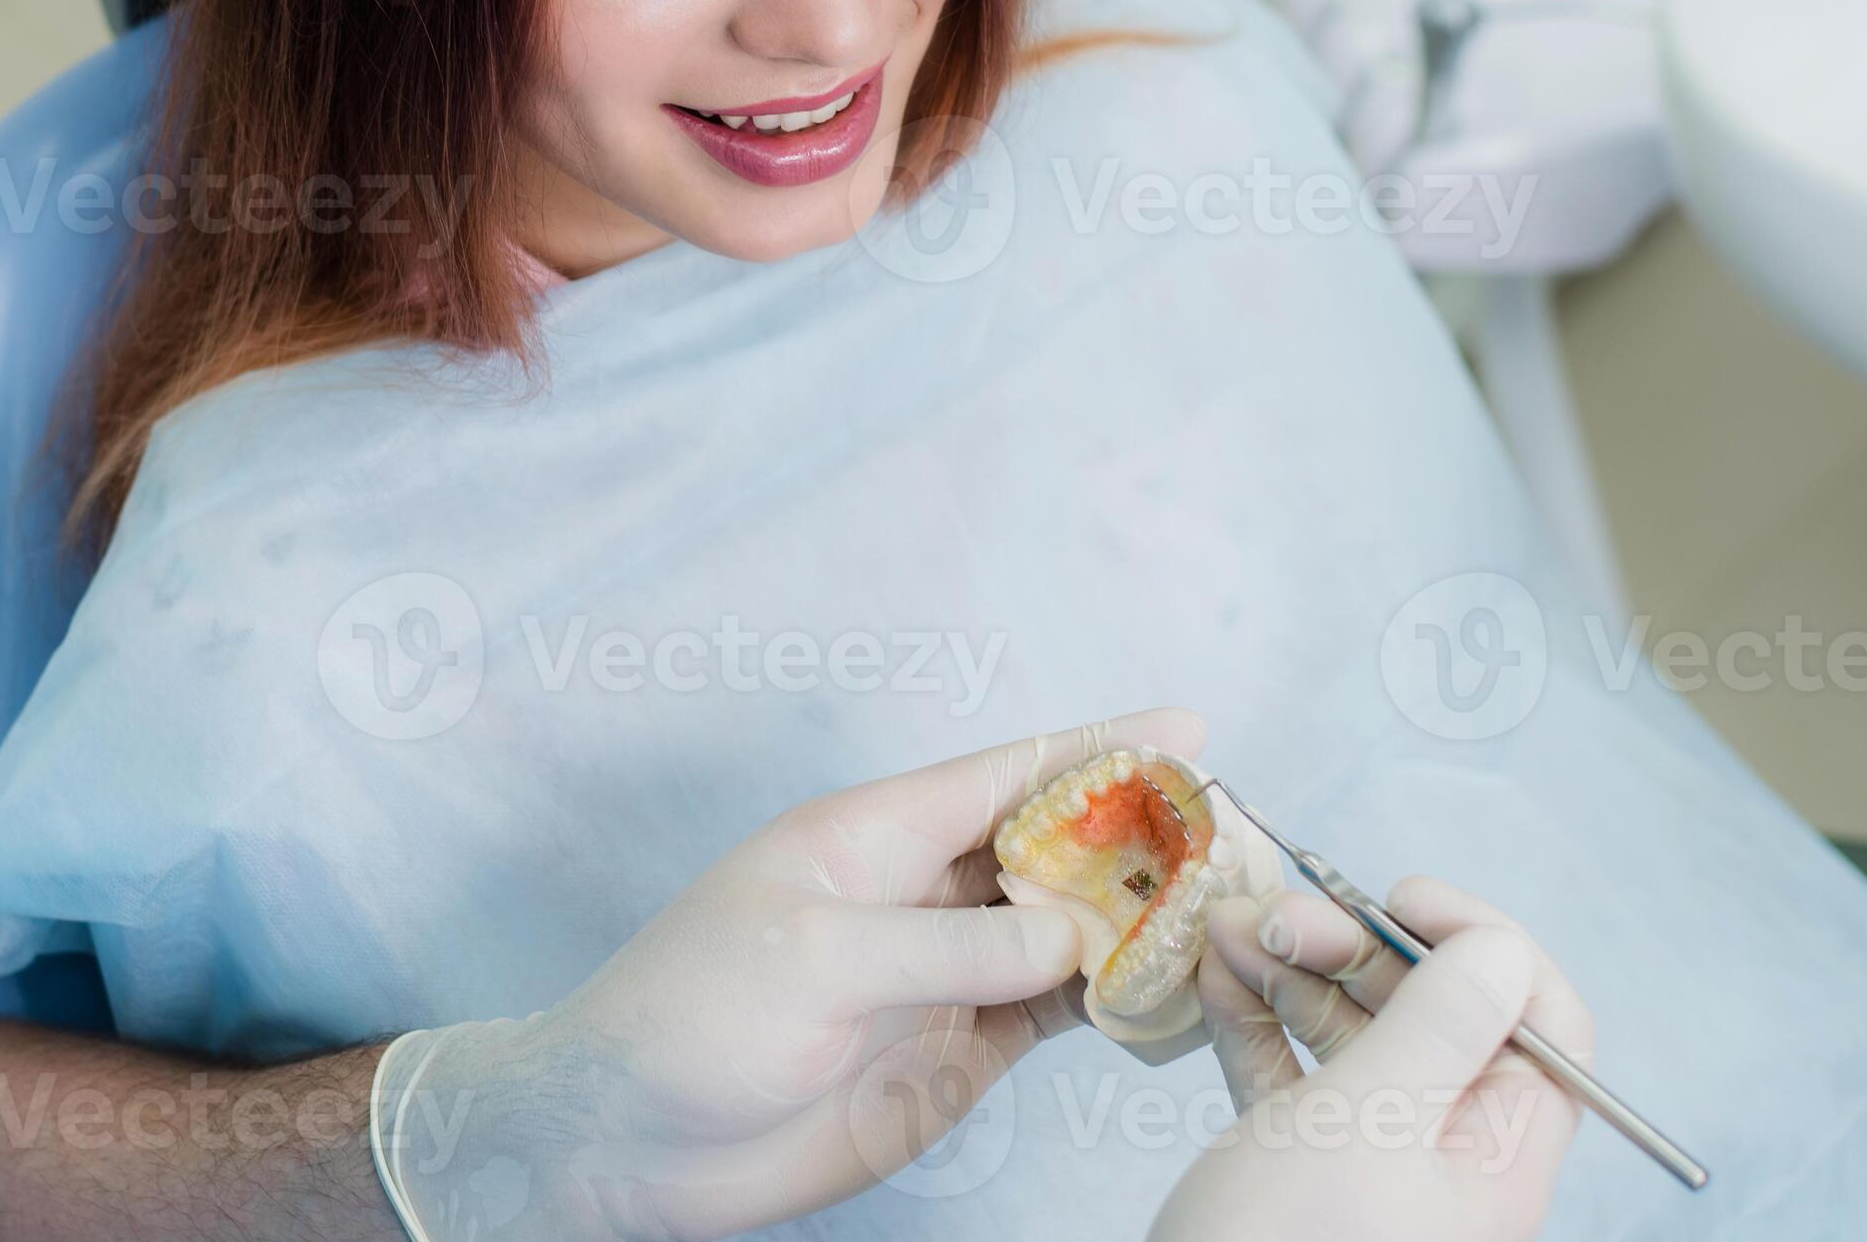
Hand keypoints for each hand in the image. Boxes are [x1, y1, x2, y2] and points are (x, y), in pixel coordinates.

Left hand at [380, 709, 1204, 1240]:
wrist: (628, 1141)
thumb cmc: (689, 1019)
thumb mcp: (820, 963)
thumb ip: (952, 946)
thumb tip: (1070, 938)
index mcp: (871, 836)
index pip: (1006, 774)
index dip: (1098, 747)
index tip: (1187, 726)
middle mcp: (916, 894)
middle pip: (1050, 847)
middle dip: (1140, 838)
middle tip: (1237, 840)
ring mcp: (939, 975)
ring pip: (1063, 933)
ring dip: (1138, 924)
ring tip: (1232, 915)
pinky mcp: (951, 1054)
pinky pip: (1050, 1014)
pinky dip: (1112, 1004)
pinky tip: (1170, 996)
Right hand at [1150, 876, 1589, 1241]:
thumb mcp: (1370, 1126)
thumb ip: (1438, 1026)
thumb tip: (1503, 948)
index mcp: (1499, 1153)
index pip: (1539, 1020)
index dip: (1480, 943)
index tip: (1397, 899)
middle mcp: (1449, 1157)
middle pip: (1435, 1013)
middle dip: (1356, 946)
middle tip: (1276, 915)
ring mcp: (1375, 1167)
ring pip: (1355, 1036)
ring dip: (1293, 969)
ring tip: (1224, 931)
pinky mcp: (1304, 1174)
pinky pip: (1296, 1074)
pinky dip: (1259, 1019)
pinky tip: (1215, 979)